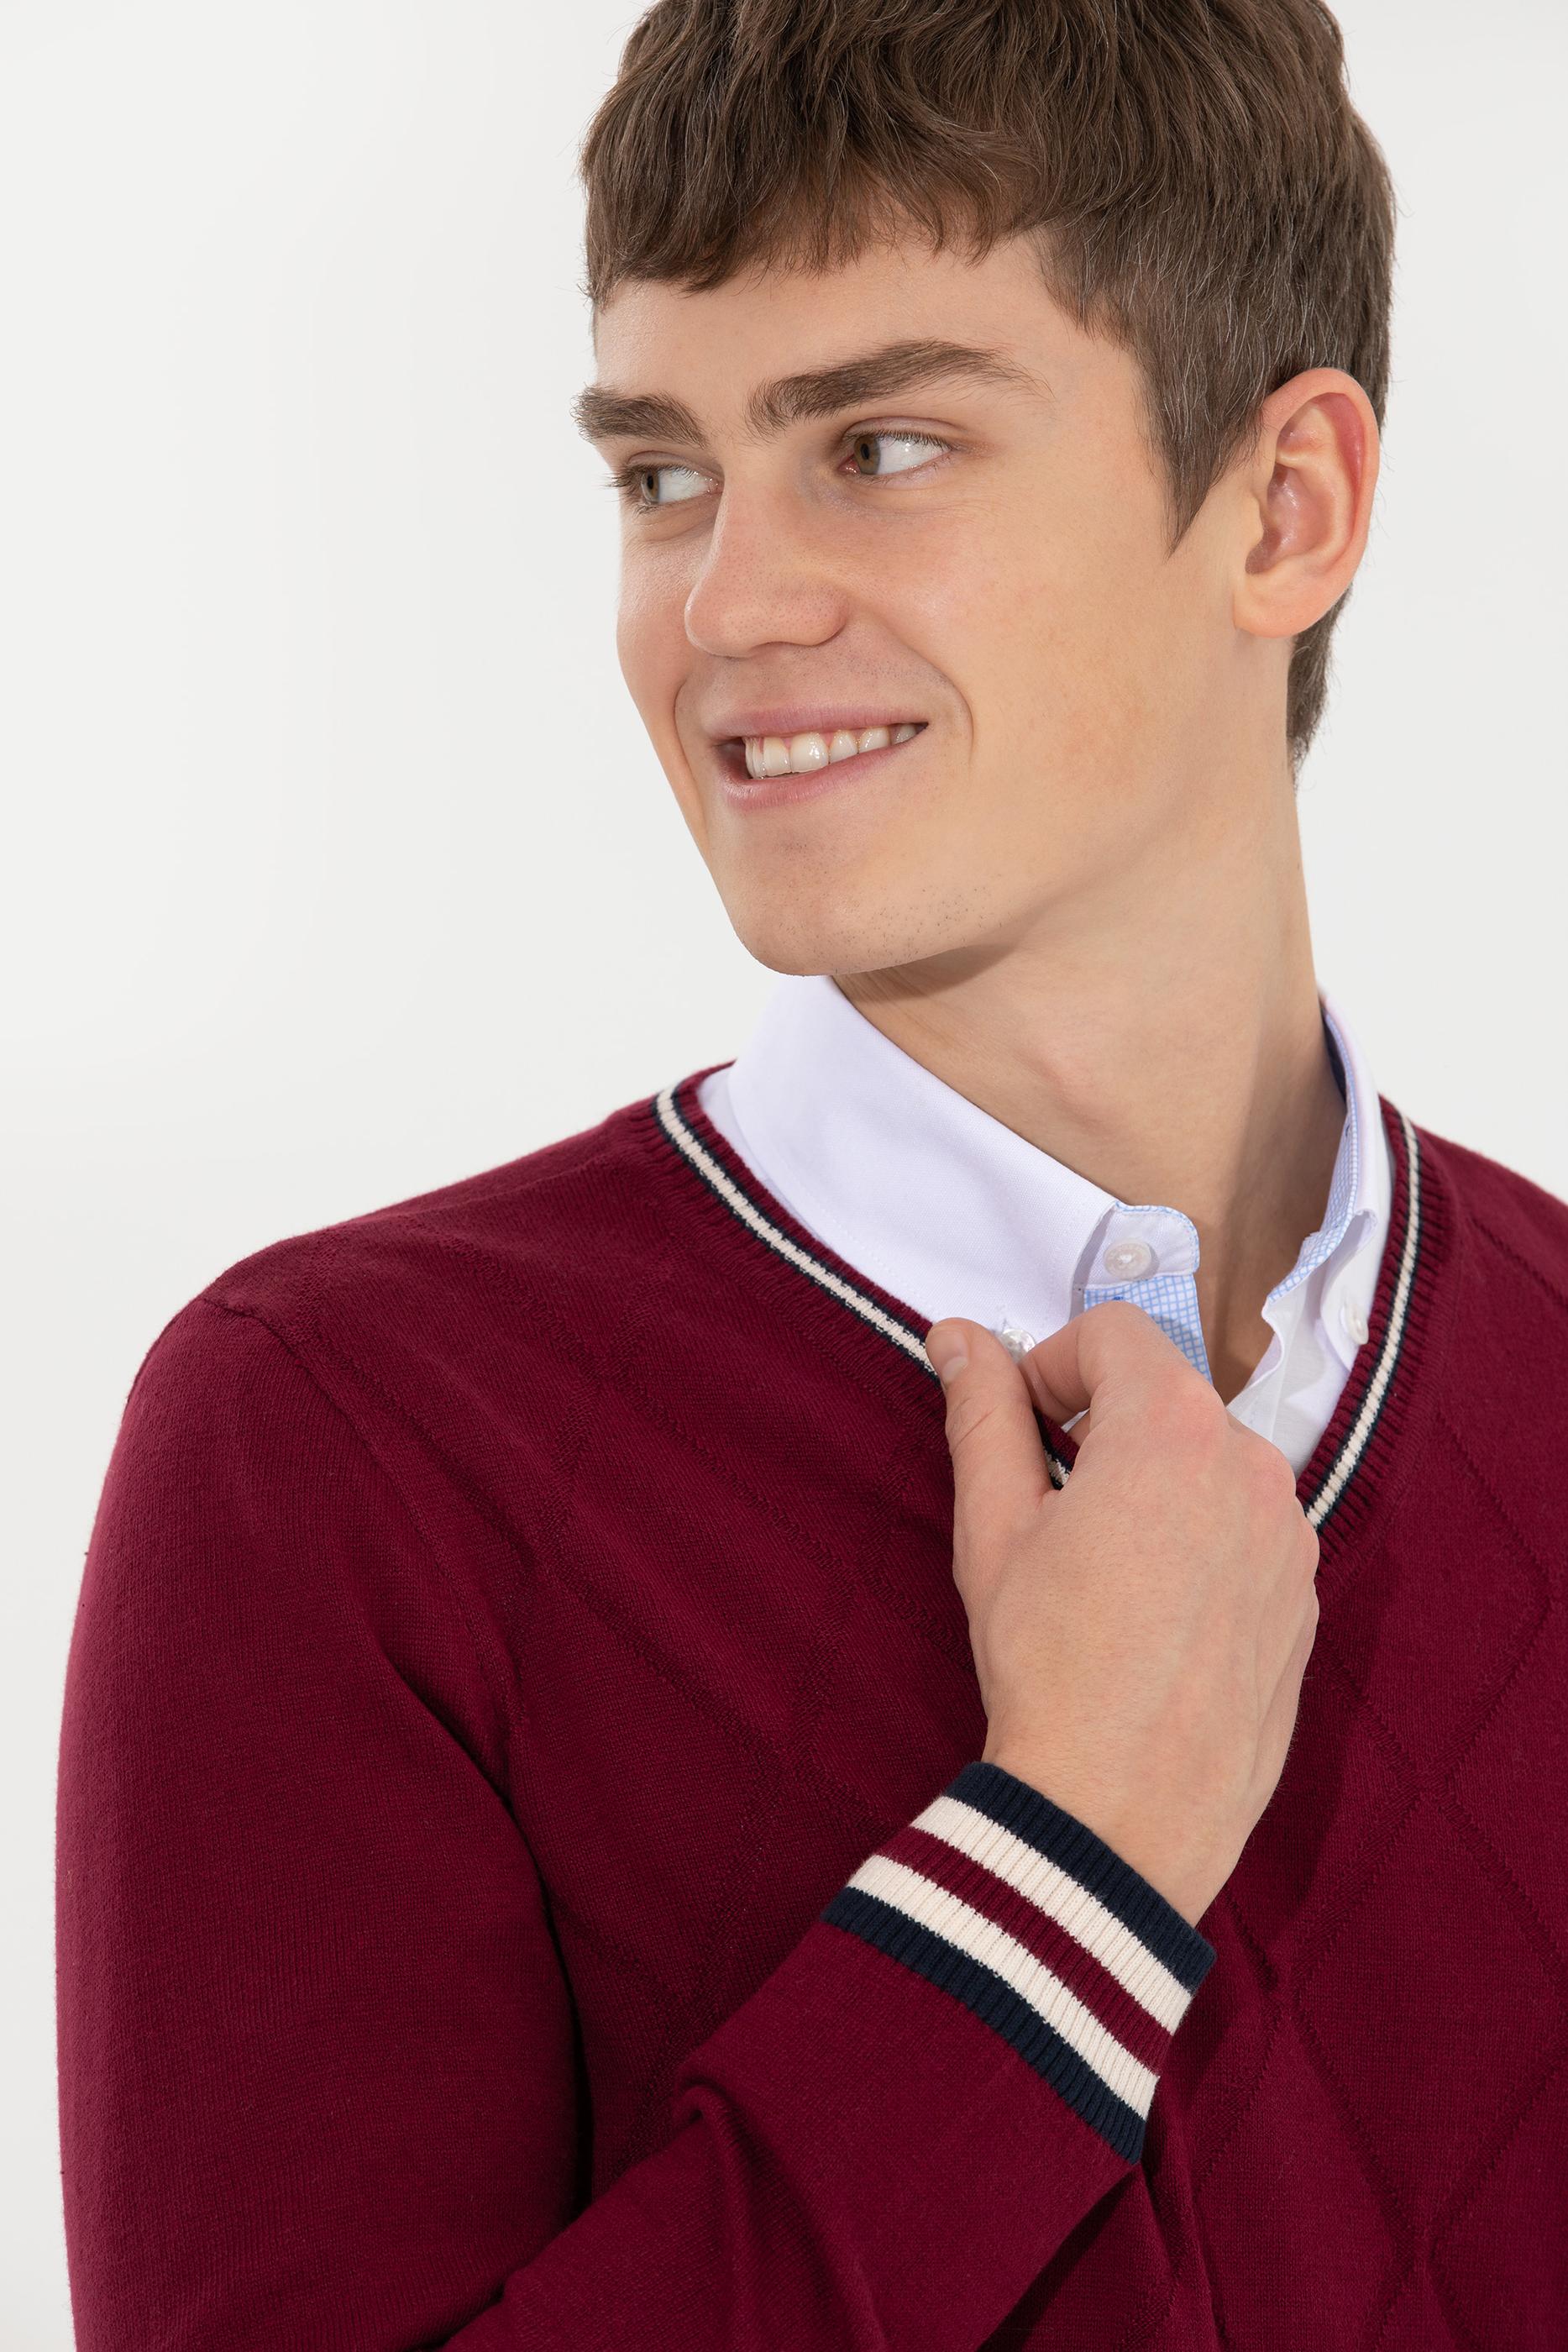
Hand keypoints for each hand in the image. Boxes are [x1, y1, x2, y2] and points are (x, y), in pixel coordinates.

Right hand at [924, 1301, 1320, 1927]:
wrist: (1120, 1814)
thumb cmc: (1048, 1665)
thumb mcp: (994, 1528)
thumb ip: (983, 1413)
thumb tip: (961, 1339)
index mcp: (1172, 1428)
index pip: (1114, 1330)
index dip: (1053, 1363)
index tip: (1022, 1423)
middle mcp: (1251, 1465)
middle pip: (1166, 1395)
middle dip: (1103, 1425)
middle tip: (1049, 1504)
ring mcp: (1290, 1535)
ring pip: (1209, 1464)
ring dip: (1153, 1484)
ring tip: (1100, 1572)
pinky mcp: (1305, 1598)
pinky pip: (1246, 1531)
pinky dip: (1198, 1543)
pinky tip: (1151, 1617)